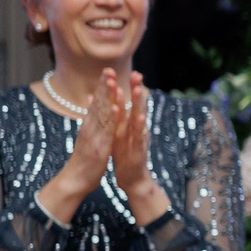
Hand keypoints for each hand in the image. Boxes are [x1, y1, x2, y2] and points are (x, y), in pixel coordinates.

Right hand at [37, 77, 119, 222]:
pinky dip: (110, 119)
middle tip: (108, 68)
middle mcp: (89, 128)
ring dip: (106, 97)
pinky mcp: (98, 147)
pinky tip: (114, 108)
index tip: (107, 70)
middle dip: (103, 86)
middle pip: (97, 103)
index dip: (101, 86)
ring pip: (101, 114)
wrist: (74, 180)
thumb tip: (89, 102)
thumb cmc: (83, 158)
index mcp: (89, 126)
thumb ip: (89, 119)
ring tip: (111, 81)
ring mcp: (93, 136)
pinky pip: (106, 131)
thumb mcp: (87, 136)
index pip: (96, 102)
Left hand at [106, 71, 150, 187]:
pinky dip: (138, 126)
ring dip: (138, 104)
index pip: (130, 103)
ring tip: (138, 89)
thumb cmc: (125, 155)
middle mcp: (136, 130)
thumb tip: (111, 104)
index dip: (130, 88)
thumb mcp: (119, 135)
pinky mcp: (138, 149)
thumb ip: (117, 120)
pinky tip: (139, 116)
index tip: (131, 72)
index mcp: (129, 125)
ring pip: (138, 118)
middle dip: (136, 90)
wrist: (133, 178)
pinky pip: (138, 136)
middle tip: (138, 74)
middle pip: (137, 106)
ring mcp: (138, 139)